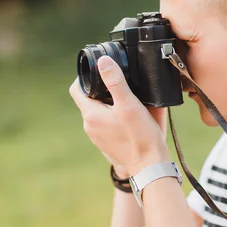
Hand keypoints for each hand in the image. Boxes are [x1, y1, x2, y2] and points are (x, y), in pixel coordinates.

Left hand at [69, 56, 169, 175]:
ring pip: (98, 112)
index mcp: (91, 115)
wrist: (149, 165)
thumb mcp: (129, 104)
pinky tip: (131, 117)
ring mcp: (97, 137)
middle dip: (102, 90)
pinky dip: (114, 117)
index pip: (76, 89)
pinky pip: (106, 124)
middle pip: (89, 100)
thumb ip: (115, 81)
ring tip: (128, 100)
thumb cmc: (140, 136)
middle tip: (120, 84)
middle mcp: (90, 127)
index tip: (100, 71)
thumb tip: (103, 61)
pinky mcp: (107, 144)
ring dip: (109, 104)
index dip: (85, 77)